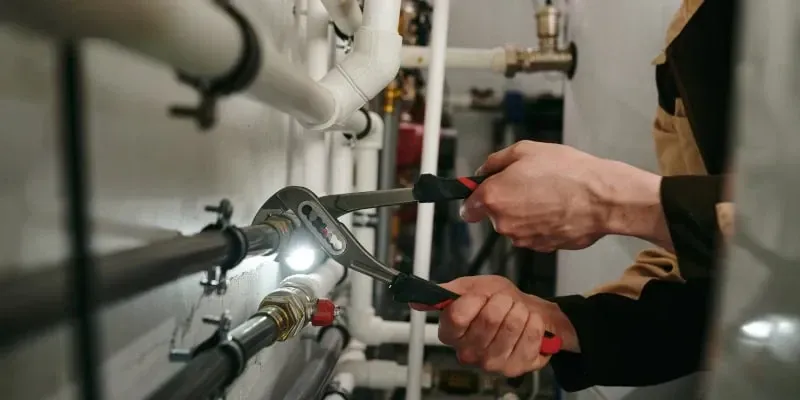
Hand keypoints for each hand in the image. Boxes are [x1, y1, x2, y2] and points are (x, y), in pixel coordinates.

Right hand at [412, 276, 577, 376]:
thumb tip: (415, 299)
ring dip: (519, 310)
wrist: (525, 312)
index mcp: (450, 332)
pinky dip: (533, 322)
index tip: (481, 295)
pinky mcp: (515, 367)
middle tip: (502, 303)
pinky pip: (530, 335)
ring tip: (515, 312)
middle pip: (489, 318)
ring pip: (511, 325)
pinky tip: (527, 324)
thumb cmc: (497, 301)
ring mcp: (491, 363)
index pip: (457, 317)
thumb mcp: (471, 288)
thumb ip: (446, 293)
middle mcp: (467, 352)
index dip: (475, 300)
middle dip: (502, 301)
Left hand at [460, 141, 663, 251]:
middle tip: (529, 184)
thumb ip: (495, 162)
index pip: (468, 209)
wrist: (601, 198)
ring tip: (549, 195)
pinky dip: (542, 224)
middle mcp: (504, 223)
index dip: (475, 200)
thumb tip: (483, 172)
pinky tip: (558, 209)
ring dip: (525, 214)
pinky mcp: (542, 247)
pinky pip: (534, 234)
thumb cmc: (566, 171)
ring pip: (516, 226)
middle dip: (507, 202)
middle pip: (495, 216)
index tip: (484, 193)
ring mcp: (523, 238)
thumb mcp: (525, 150)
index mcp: (494, 197)